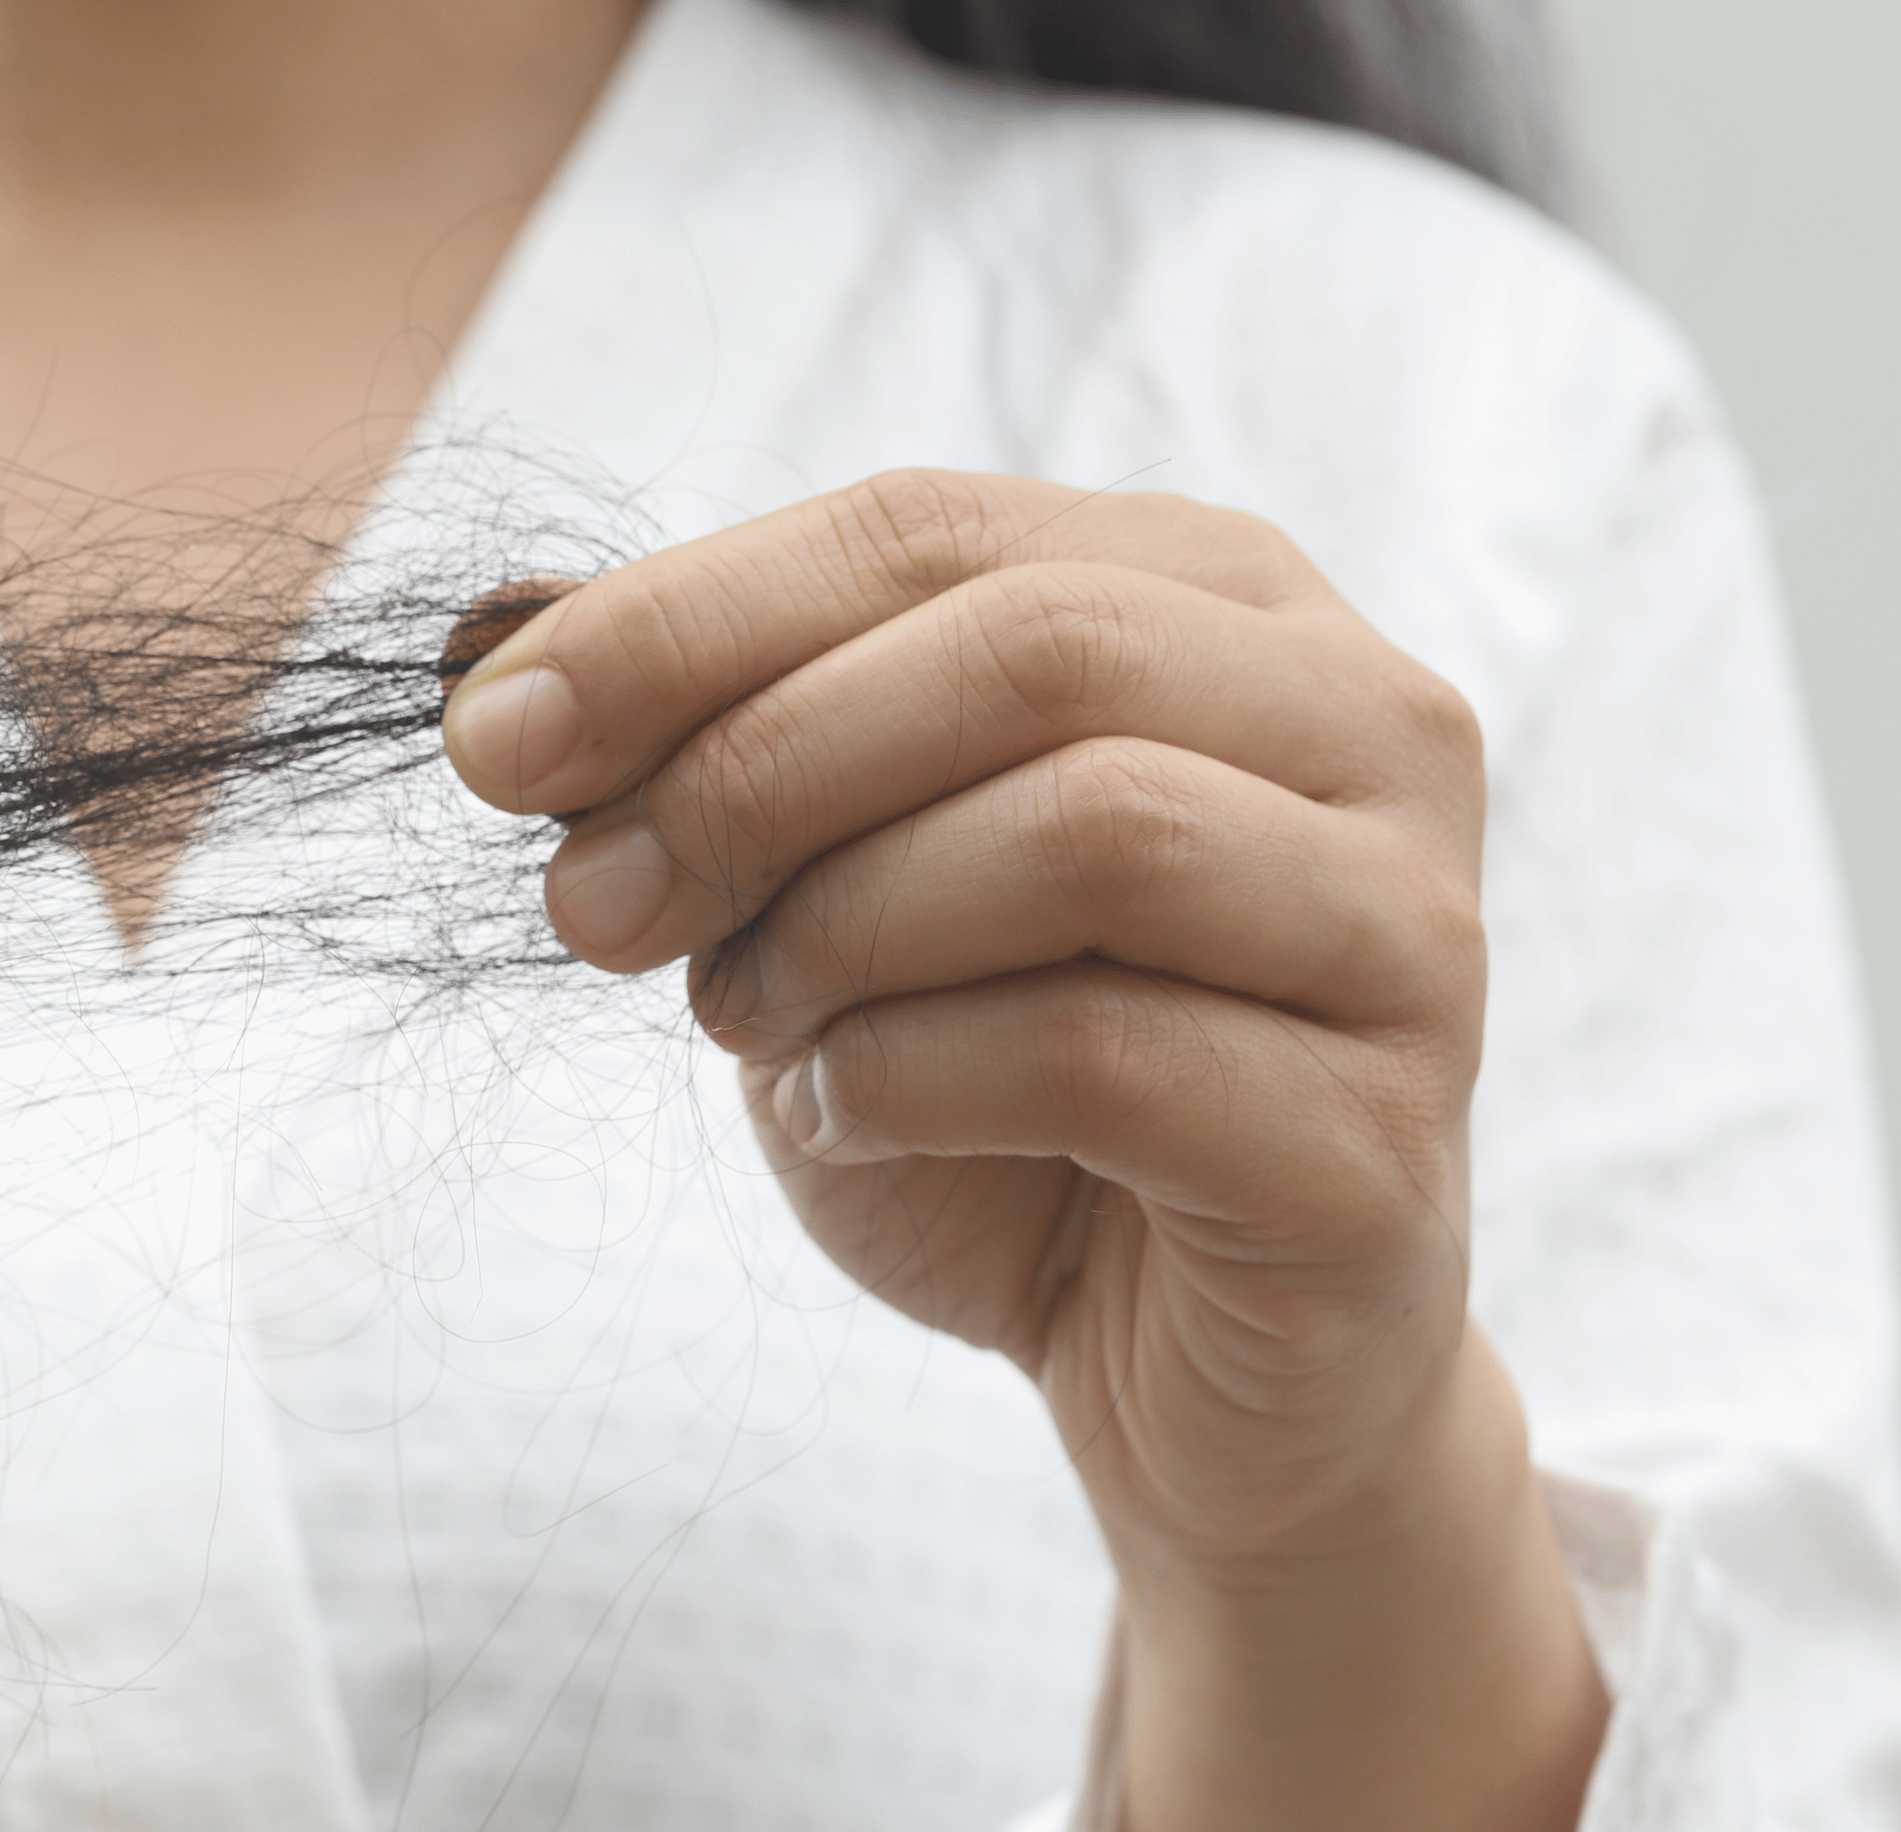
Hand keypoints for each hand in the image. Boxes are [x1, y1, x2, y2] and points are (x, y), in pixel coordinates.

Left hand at [444, 471, 1601, 1830]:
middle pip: (1030, 651)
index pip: (930, 529)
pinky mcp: (1383, 1142)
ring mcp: (1409, 930)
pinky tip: (847, 1117)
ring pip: (1089, 831)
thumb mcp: (831, 883)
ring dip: (842, 931)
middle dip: (754, 769)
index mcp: (1224, 601)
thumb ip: (715, 752)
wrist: (1179, 1371)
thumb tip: (502, 673)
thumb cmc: (1002, 1093)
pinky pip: (1105, 1055)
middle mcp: (1367, 725)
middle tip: (597, 909)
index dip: (685, 618)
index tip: (491, 739)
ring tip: (750, 1022)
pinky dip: (907, 1080)